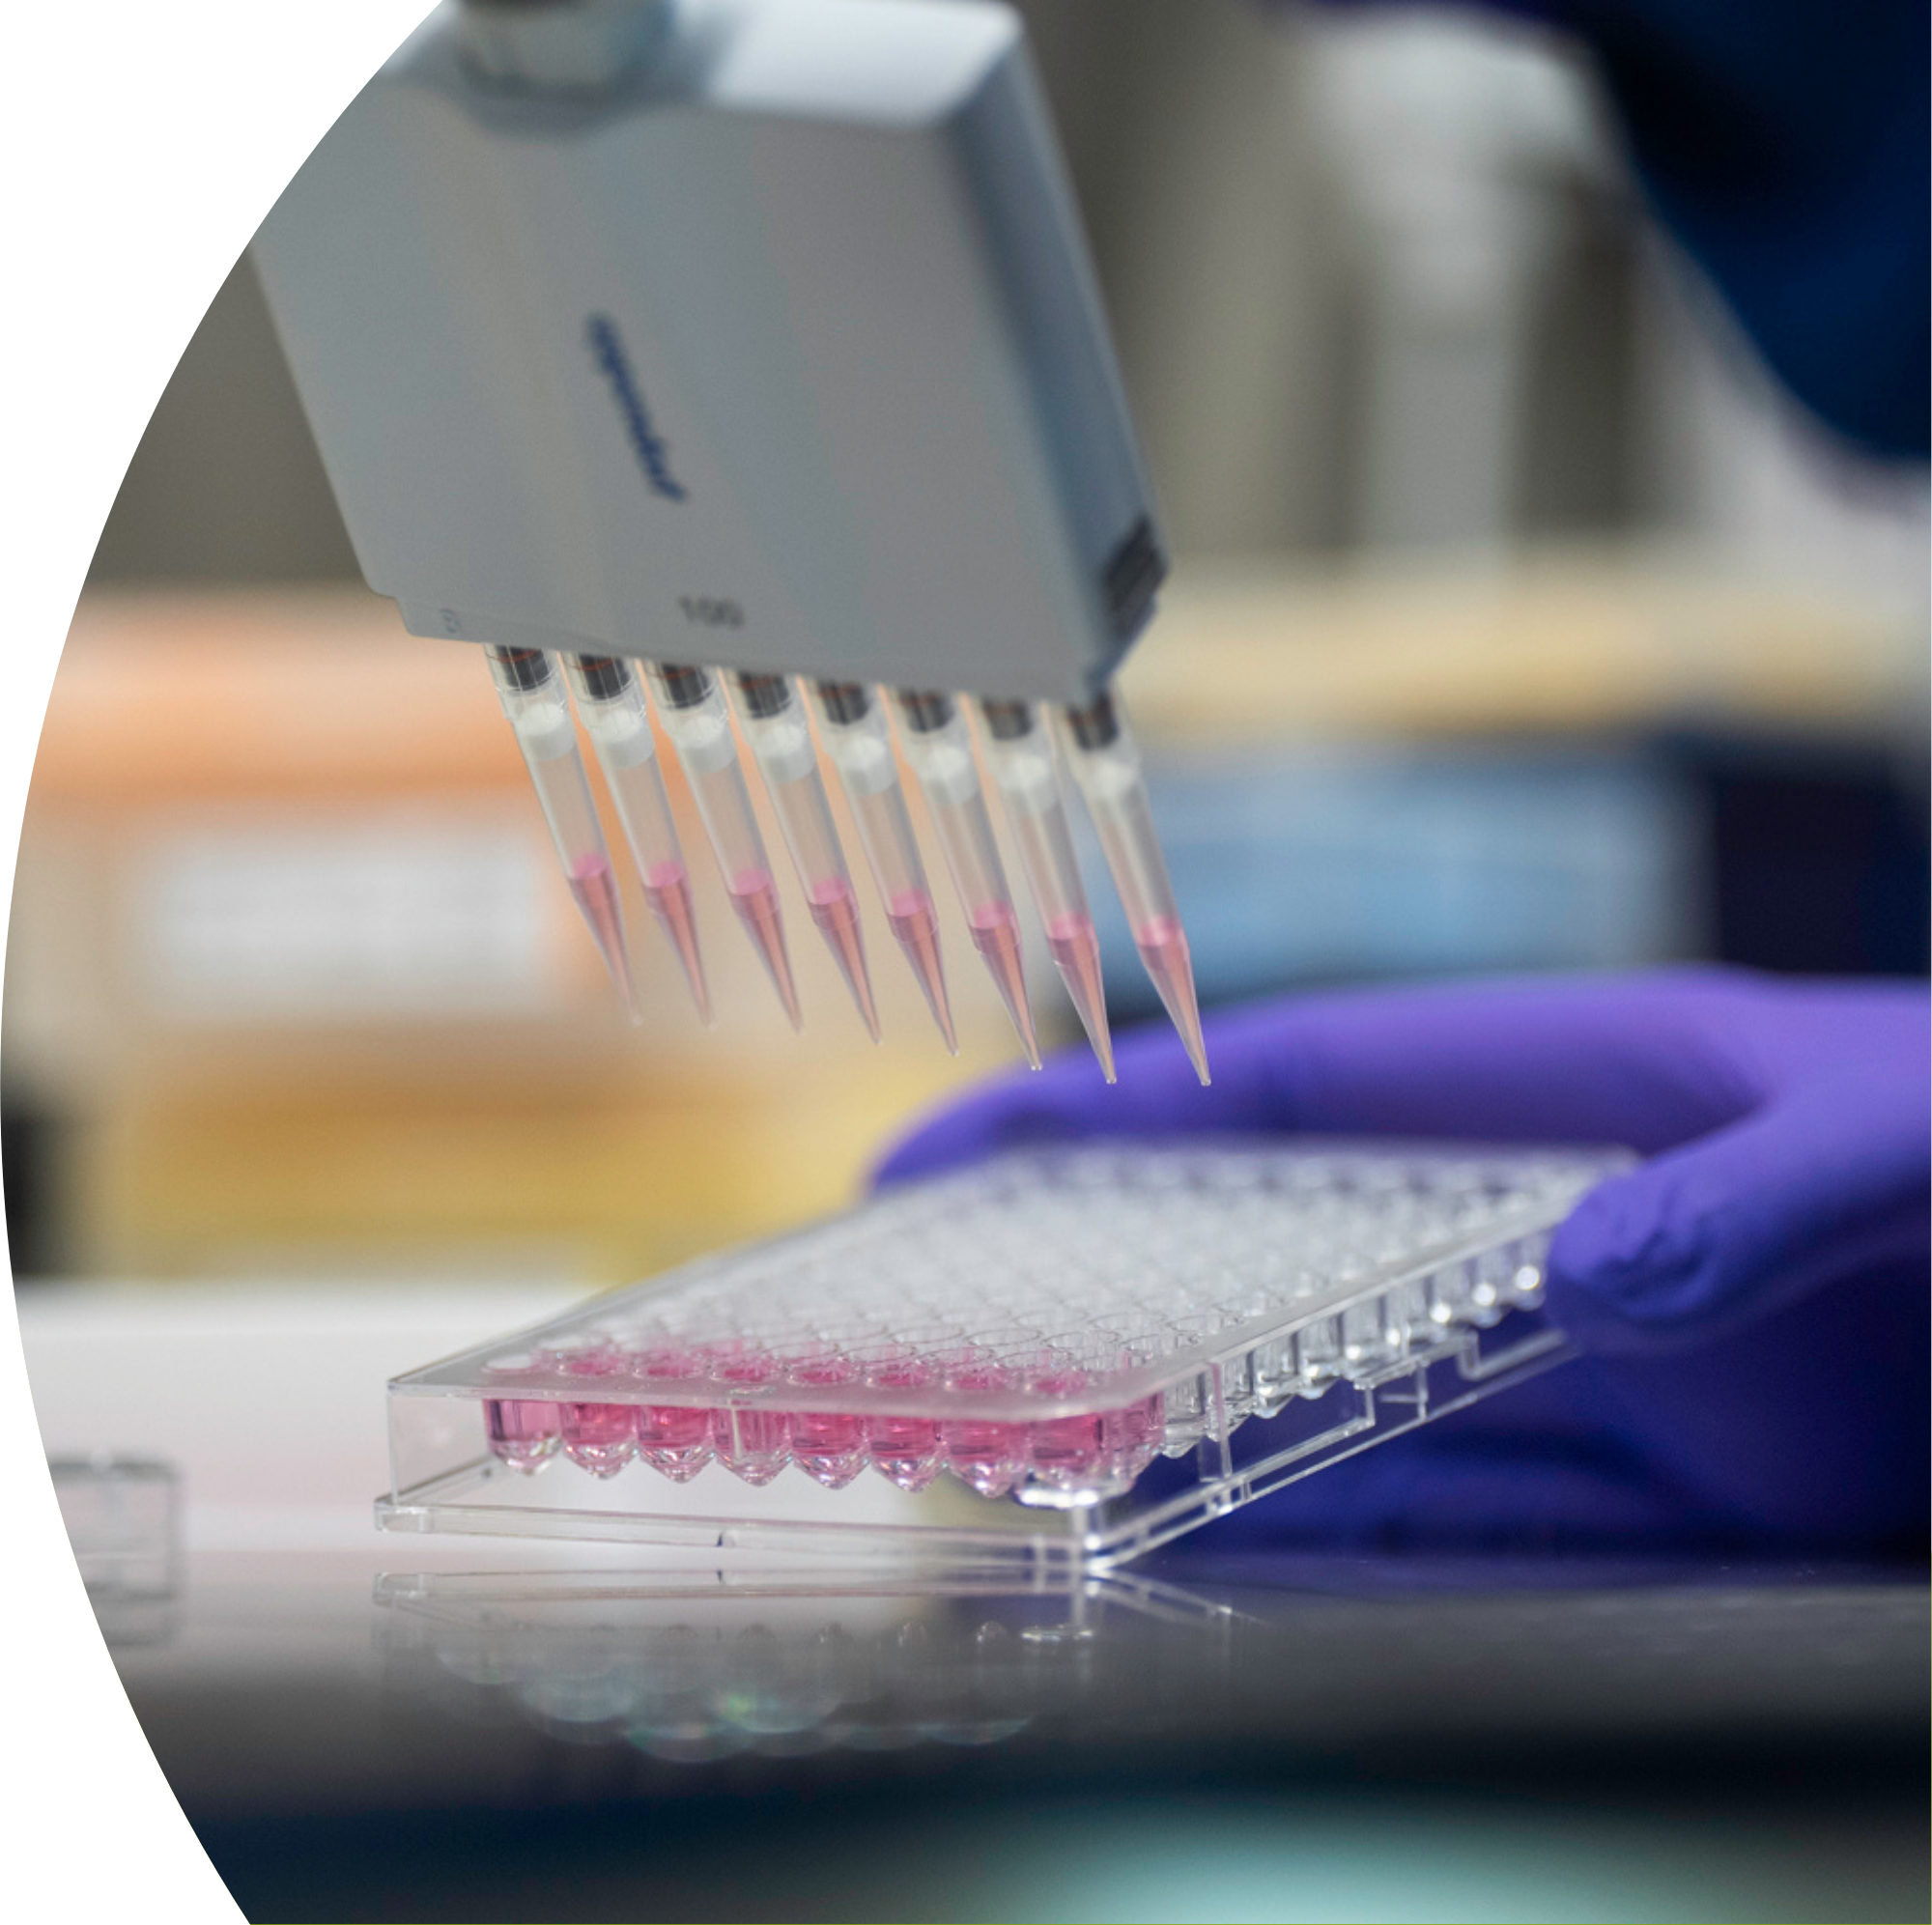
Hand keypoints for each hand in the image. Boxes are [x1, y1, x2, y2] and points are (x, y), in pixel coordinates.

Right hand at [876, 968, 1928, 1556]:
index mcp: (1587, 1085)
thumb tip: (1572, 1284)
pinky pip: (1467, 1513)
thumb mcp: (1910, 1146)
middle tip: (954, 1316)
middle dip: (1123, 1266)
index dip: (1124, 1106)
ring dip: (1211, 1427)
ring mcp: (1607, 1359)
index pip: (1301, 1084)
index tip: (960, 1148)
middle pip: (1289, 1236)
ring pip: (1355, 1392)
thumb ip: (1759, 1196)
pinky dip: (1351, 1534)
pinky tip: (1242, 1555)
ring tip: (1053, 1464)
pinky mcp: (1671, 1483)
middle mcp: (1561, 1217)